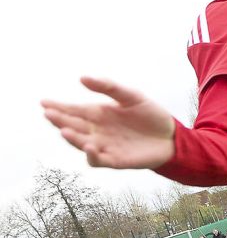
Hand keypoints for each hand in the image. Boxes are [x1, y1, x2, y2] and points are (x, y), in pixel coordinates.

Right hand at [41, 77, 175, 168]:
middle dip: (60, 120)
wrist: (171, 136)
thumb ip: (109, 87)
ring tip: (64, 130)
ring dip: (72, 138)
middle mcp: (97, 130)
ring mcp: (104, 146)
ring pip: (81, 143)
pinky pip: (98, 160)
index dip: (58, 107)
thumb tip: (82, 78)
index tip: (44, 102)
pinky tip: (90, 146)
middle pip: (73, 126)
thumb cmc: (151, 115)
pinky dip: (92, 155)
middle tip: (49, 114)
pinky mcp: (115, 160)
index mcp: (99, 114)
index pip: (74, 110)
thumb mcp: (132, 96)